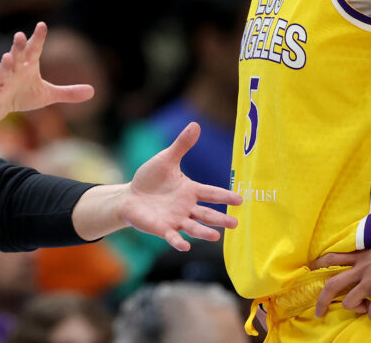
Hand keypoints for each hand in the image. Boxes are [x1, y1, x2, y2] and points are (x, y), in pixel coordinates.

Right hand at [0, 22, 93, 124]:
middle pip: (17, 56)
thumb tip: (94, 91)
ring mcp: (2, 82)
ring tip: (7, 57)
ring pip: (3, 72)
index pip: (34, 49)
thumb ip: (68, 92)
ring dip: (5, 65)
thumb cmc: (22, 95)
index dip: (38, 38)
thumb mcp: (47, 95)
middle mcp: (14, 70)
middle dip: (18, 46)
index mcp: (28, 66)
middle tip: (20, 35)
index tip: (42, 25)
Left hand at [121, 122, 242, 250]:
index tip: (240, 200)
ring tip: (215, 237)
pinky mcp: (162, 229)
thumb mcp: (166, 159)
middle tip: (235, 223)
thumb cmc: (150, 178)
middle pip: (207, 214)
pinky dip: (178, 241)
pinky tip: (185, 246)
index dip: (225, 196)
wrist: (130, 196)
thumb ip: (181, 145)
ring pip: (193, 227)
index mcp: (190, 190)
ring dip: (204, 232)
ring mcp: (176, 220)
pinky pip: (172, 236)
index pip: (211, 193)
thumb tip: (195, 125)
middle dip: (220, 219)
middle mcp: (187, 207)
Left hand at [312, 232, 370, 319]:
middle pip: (331, 285)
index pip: (332, 258)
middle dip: (321, 301)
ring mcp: (369, 282)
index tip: (310, 270)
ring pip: (348, 303)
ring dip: (355, 308)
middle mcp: (360, 270)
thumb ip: (370, 258)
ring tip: (367, 307)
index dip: (318, 265)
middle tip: (319, 313)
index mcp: (359, 258)